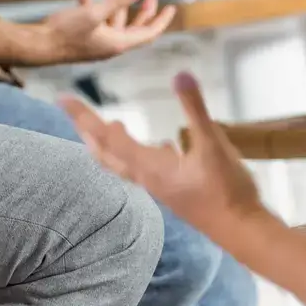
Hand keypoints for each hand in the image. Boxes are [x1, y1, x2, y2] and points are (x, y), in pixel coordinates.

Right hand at [34, 0, 176, 64]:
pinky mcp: (82, 38)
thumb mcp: (94, 12)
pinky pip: (95, 22)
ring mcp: (95, 43)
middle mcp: (109, 46)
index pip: (149, 33)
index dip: (162, 20)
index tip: (172, 8)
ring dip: (120, 7)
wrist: (37, 46)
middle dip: (144, 13)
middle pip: (134, 29)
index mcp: (117, 43)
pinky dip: (96, 7)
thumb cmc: (65, 32)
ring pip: (114, 24)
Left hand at [61, 72, 269, 246]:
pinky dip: (142, 154)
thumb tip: (181, 74)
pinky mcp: (175, 192)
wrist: (243, 231)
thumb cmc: (227, 189)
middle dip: (88, 133)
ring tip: (112, 126)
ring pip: (124, 165)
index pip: (107, 138)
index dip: (84, 117)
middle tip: (73, 112)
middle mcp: (147, 178)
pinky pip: (147, 170)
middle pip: (106, 155)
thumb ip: (195, 109)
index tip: (62, 99)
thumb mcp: (213, 144)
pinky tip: (163, 146)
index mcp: (149, 166)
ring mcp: (160, 188)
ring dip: (112, 145)